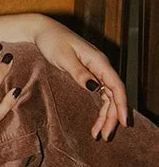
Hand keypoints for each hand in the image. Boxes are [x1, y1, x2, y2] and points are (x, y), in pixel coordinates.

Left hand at [31, 17, 126, 137]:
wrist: (42, 30)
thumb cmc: (52, 40)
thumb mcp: (63, 57)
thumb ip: (79, 73)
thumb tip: (95, 87)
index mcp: (98, 61)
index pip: (116, 86)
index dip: (121, 105)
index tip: (123, 122)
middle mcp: (101, 66)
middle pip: (114, 95)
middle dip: (112, 117)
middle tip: (105, 136)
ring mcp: (96, 70)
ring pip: (108, 97)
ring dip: (106, 116)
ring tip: (99, 134)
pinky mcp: (89, 74)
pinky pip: (100, 94)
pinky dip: (100, 109)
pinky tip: (96, 122)